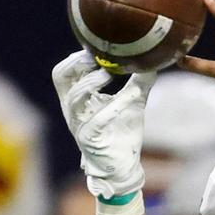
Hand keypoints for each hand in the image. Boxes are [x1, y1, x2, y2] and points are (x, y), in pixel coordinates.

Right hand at [52, 51, 156, 198]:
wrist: (123, 167)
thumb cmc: (123, 133)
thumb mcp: (133, 103)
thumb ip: (139, 82)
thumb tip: (154, 61)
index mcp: (78, 99)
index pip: (64, 72)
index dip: (75, 57)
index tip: (95, 47)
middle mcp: (73, 110)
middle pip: (60, 78)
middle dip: (76, 63)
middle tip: (97, 56)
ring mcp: (79, 125)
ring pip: (74, 97)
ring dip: (90, 82)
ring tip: (109, 74)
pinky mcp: (90, 139)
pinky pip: (97, 120)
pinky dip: (115, 106)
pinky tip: (133, 96)